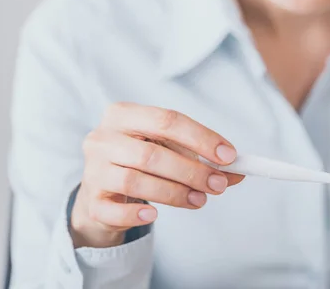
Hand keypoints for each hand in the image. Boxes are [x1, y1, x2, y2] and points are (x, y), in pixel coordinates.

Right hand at [71, 103, 243, 248]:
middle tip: (218, 184)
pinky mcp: (90, 202)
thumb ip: (203, 159)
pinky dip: (137, 214)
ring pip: (136, 181)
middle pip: (152, 153)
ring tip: (199, 200)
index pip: (167, 120)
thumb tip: (239, 171)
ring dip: (174, 193)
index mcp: (124, 114)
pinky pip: (114, 210)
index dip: (201, 138)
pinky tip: (155, 214)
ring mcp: (92, 170)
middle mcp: (102, 138)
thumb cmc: (142, 162)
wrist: (102, 191)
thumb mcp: (171, 151)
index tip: (229, 156)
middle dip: (191, 170)